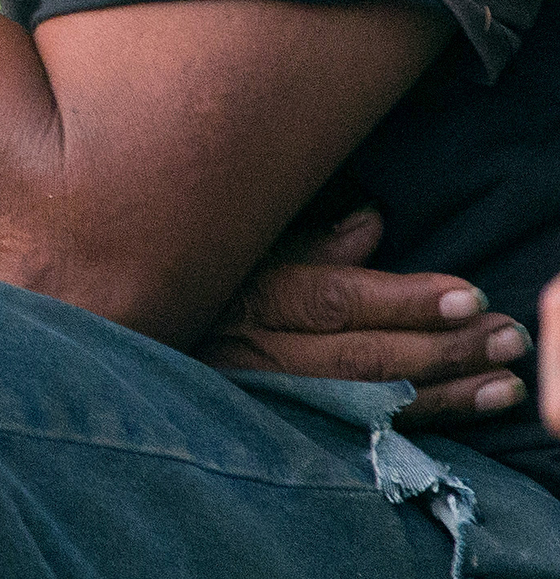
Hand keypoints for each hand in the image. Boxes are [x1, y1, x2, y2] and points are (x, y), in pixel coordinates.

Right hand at [206, 208, 526, 422]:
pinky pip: (364, 429)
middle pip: (361, 356)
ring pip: (369, 400)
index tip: (468, 295)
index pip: (336, 302)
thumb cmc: (205, 285)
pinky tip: (470, 405)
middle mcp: (257, 351)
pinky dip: (424, 419)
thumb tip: (371, 223)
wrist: (147, 341)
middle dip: (442, 349)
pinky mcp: (286, 427)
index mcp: (250, 296)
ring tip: (506, 380)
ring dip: (446, 390)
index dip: (405, 302)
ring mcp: (271, 397)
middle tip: (506, 335)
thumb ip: (307, 242)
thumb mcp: (243, 250)